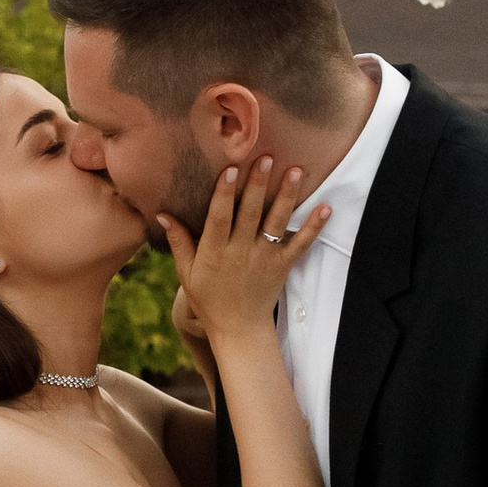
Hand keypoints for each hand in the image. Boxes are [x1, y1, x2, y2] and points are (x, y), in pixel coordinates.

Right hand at [152, 158, 327, 355]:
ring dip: (287, 196)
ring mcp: (264, 258)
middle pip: (251, 213)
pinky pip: (301, 244)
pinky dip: (314, 226)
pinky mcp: (283, 265)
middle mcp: (241, 251)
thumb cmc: (209, 298)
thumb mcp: (186, 272)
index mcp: (215, 251)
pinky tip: (326, 207)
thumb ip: (178, 241)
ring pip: (277, 222)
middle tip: (266, 157)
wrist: (238, 329)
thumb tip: (161, 214)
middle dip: (258, 184)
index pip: (219, 216)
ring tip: (295, 170)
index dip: (224, 192)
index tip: (230, 168)